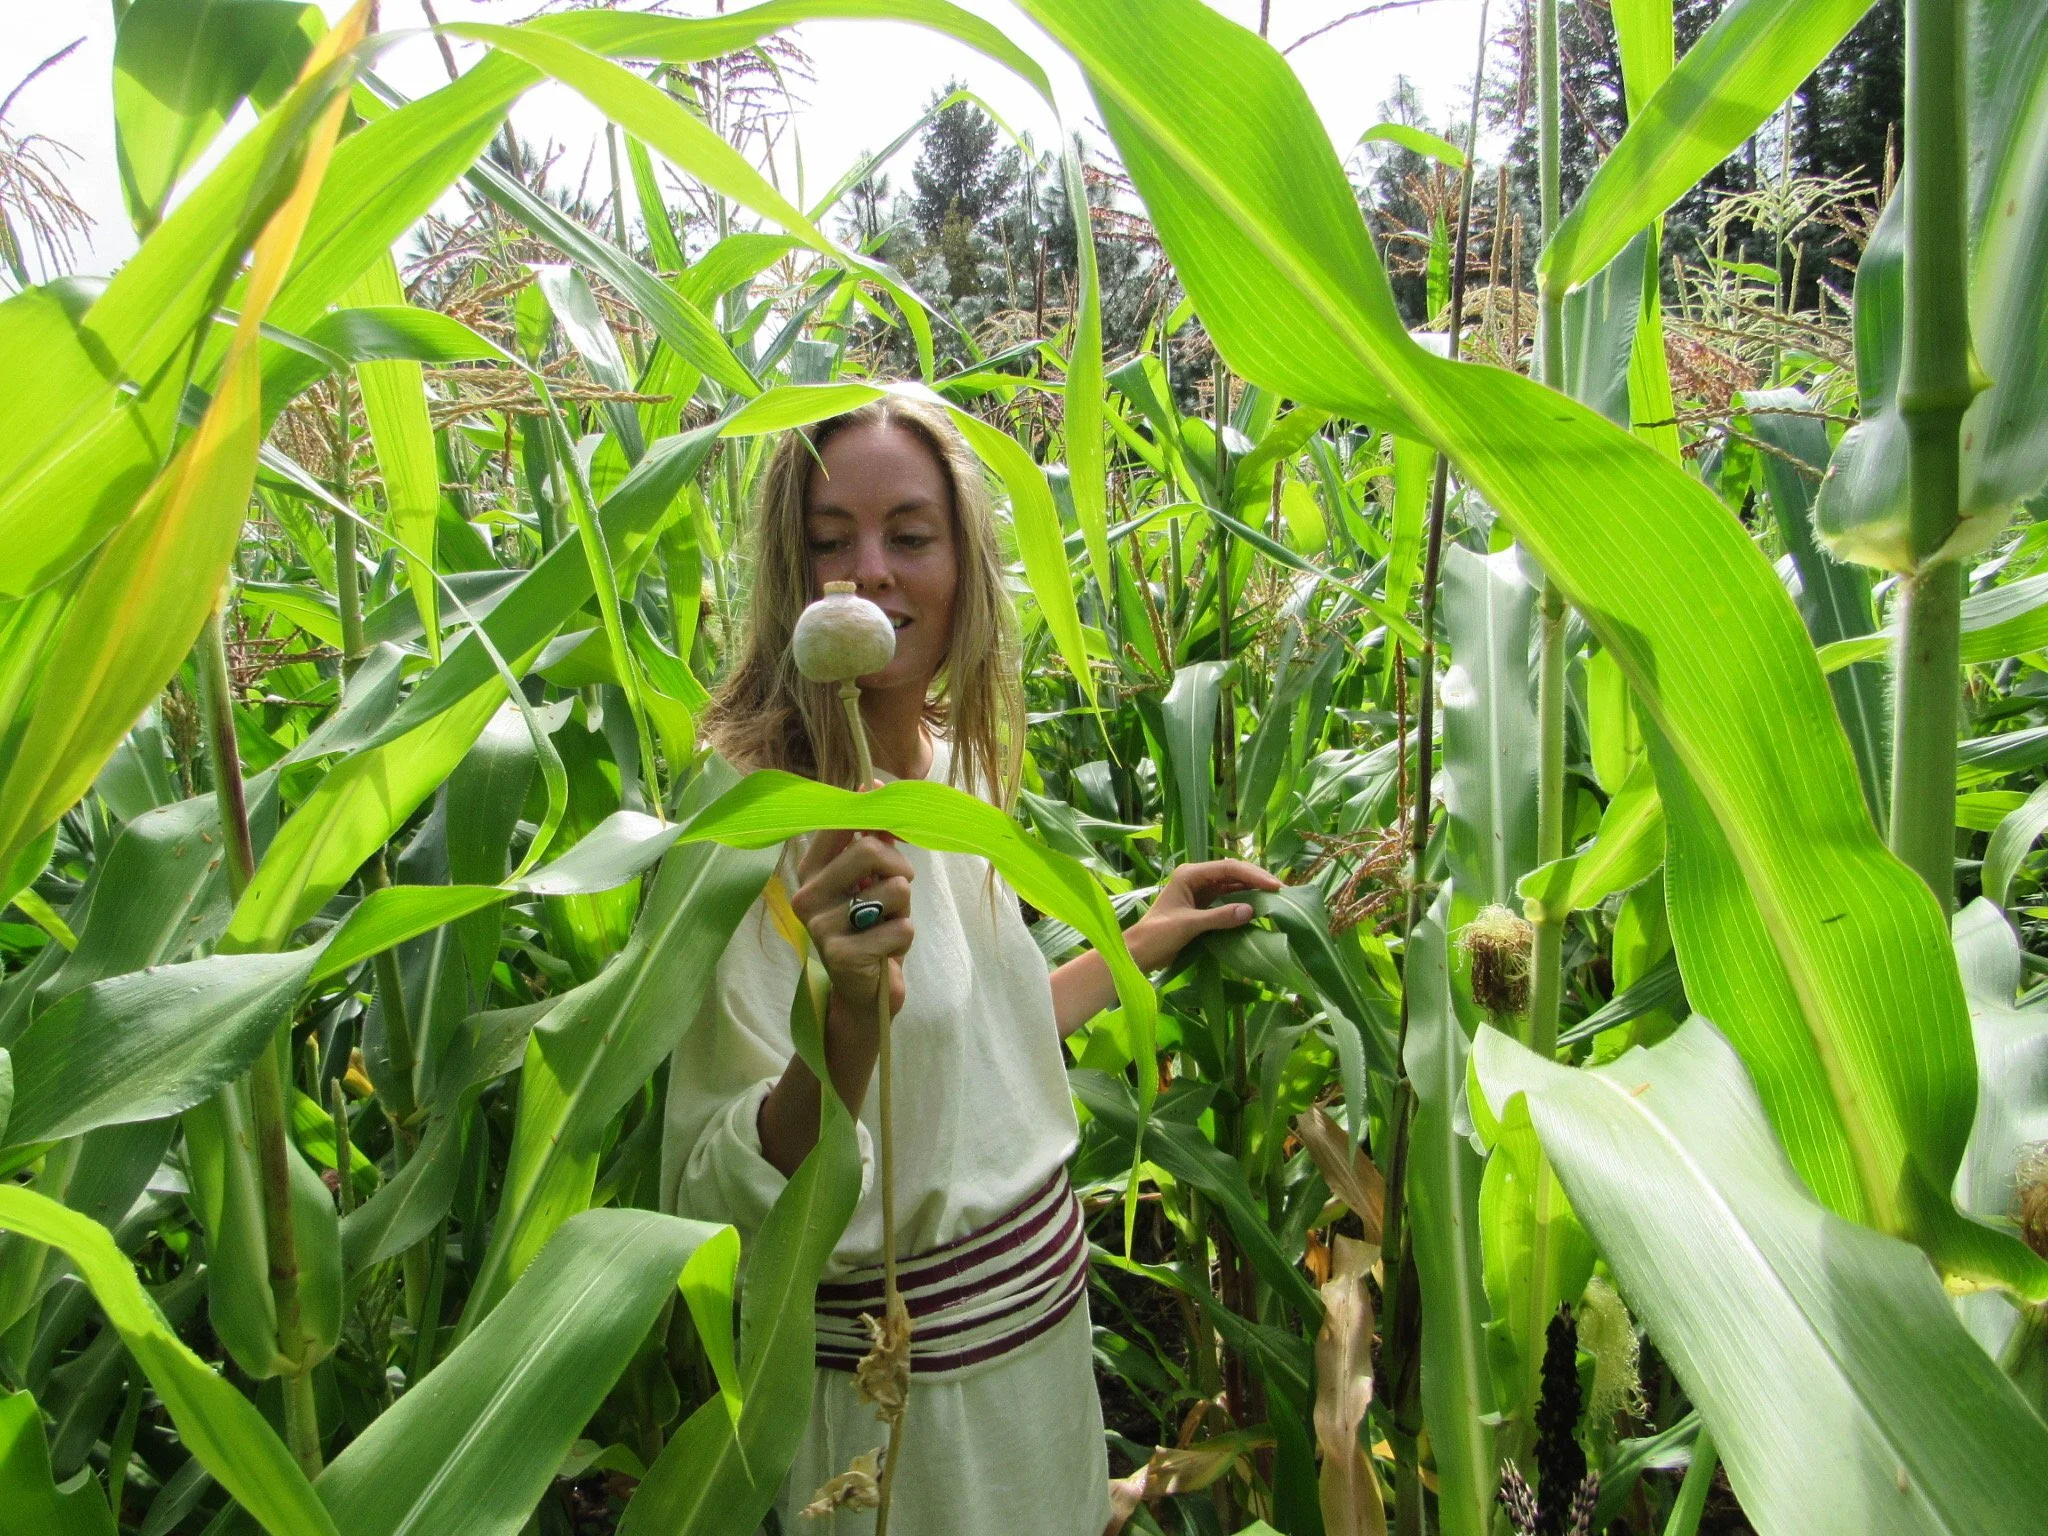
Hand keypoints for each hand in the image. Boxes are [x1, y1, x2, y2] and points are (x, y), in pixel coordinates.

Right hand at [792, 824, 913, 1022]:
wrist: (865, 995)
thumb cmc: (870, 928)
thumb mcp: (872, 880)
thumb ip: (874, 840)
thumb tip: (878, 788)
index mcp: (810, 870)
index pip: (841, 822)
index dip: (877, 818)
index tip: (896, 829)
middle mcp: (806, 895)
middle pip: (869, 849)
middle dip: (900, 868)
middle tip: (900, 890)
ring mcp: (820, 926)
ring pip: (895, 889)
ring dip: (905, 909)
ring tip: (887, 926)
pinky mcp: (841, 956)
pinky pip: (901, 928)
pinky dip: (905, 938)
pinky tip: (885, 952)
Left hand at [1124, 858, 1282, 972]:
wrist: (1140, 953)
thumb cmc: (1158, 935)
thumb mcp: (1189, 925)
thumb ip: (1219, 917)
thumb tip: (1251, 910)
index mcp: (1190, 874)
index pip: (1228, 868)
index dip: (1253, 875)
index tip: (1274, 886)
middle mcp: (1197, 878)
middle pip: (1234, 874)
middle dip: (1257, 880)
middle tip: (1282, 891)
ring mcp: (1201, 892)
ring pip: (1233, 886)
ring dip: (1253, 891)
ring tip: (1276, 898)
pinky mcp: (1204, 906)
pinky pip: (1229, 900)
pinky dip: (1244, 903)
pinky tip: (1259, 908)